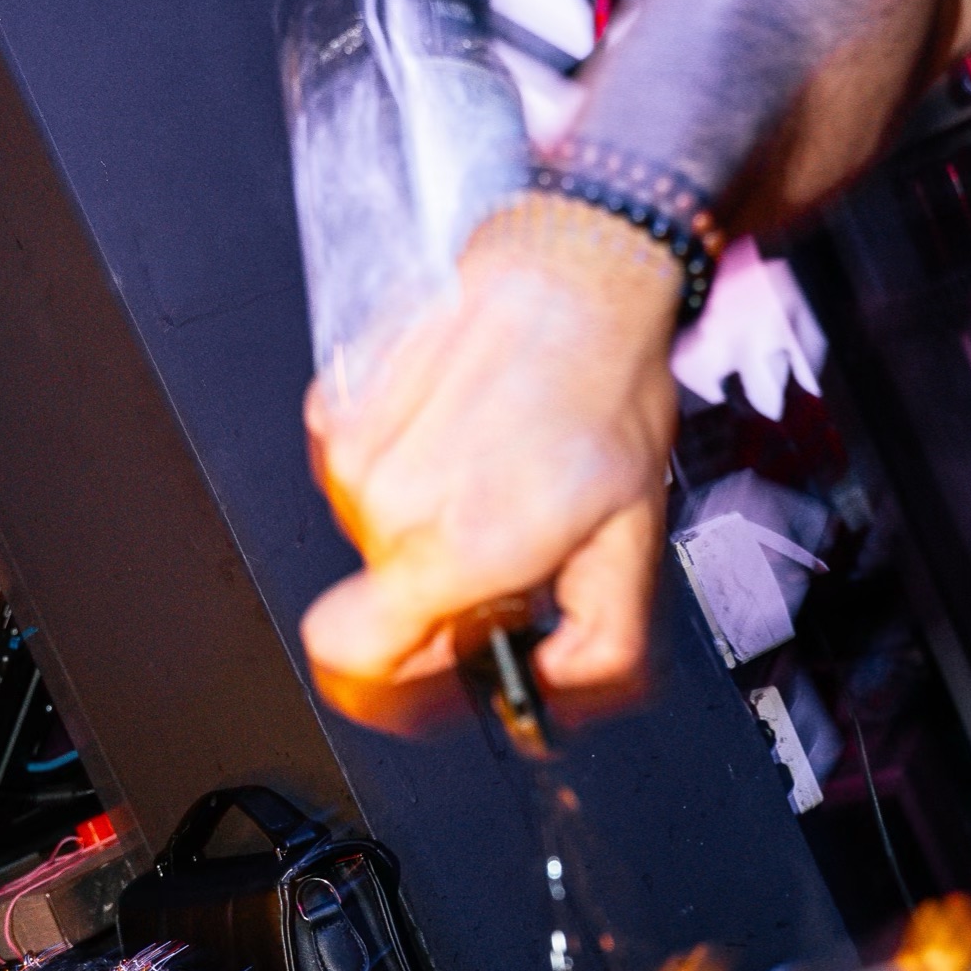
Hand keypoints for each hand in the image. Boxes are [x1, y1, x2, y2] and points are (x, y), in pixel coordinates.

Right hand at [302, 199, 683, 730]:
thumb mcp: (634, 541)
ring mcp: (352, 452)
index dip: (394, 688)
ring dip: (426, 527)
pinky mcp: (336, 407)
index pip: (354, 662)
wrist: (572, 272)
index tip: (438, 669)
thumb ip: (598, 647)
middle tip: (512, 545)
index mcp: (459, 548)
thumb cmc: (606, 388)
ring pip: (371, 540)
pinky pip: (356, 478)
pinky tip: (461, 432)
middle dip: (443, 594)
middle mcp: (390, 505)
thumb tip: (547, 697)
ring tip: (493, 472)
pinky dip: (405, 473)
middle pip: (380, 604)